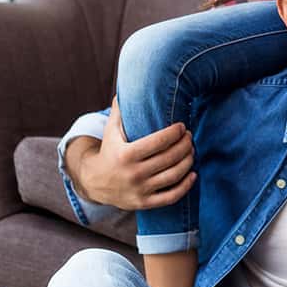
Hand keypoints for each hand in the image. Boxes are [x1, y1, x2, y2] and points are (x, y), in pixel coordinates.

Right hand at [66, 98, 195, 210]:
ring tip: (191, 150)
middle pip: (170, 158)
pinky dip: (186, 185)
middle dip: (185, 145)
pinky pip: (171, 197)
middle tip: (190, 136)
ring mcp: (140, 190)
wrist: (94, 183)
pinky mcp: (145, 203)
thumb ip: (121, 109)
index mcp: (125, 155)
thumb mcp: (111, 130)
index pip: (158, 142)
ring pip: (174, 175)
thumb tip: (129, 83)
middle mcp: (133, 174)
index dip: (174, 133)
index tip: (182, 126)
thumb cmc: (109, 150)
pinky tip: (193, 173)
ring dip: (188, 161)